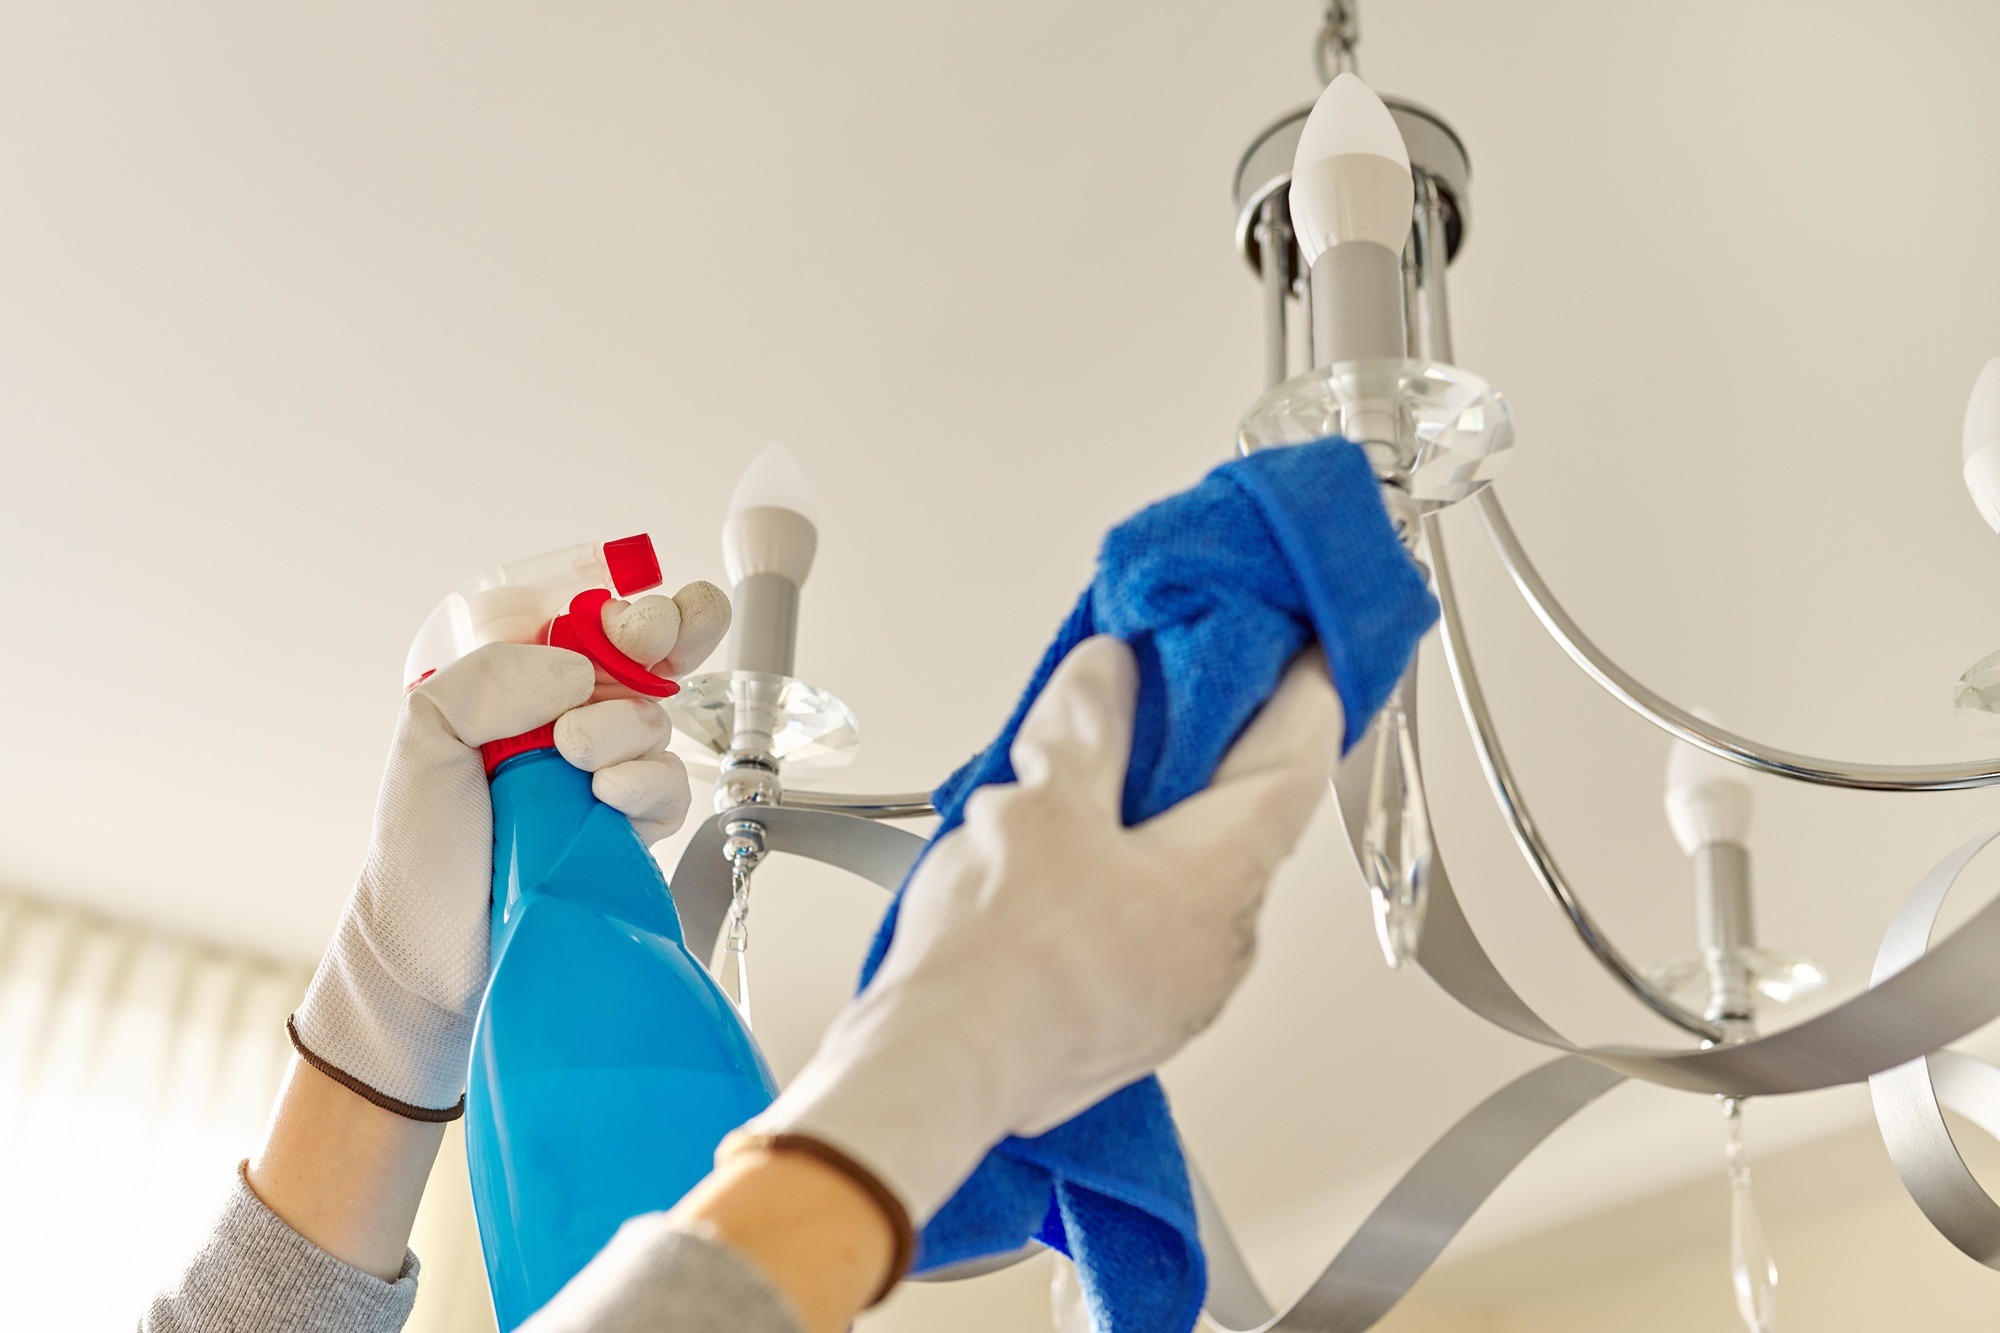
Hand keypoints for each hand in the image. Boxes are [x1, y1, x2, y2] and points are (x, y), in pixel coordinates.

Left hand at [289, 584, 728, 1117]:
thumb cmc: (420, 850)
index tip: (637, 625)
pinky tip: (608, 801)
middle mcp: (567, 721)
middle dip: (662, 644)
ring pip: (656, 722)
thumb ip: (493, 676)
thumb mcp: (427, 733)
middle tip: (645, 651)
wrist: (432, 956)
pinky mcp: (630, 831)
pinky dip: (645, 784)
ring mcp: (602, 776)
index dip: (632, 612)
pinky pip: (668, 786)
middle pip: (652, 657)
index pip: (592, 622)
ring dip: (625, 729)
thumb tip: (578, 671)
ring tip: (577, 761)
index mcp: (519, 686)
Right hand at [740, 634, 1341, 1223]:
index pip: (1296, 762)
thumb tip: (1110, 673)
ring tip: (1099, 772)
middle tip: (1183, 694)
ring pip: (1189, 878)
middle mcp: (1221, 943)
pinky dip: (1126, 878)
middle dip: (1213, 755)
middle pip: (1243, 821)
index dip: (1302, 695)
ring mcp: (1179, 992)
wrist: (940, 1072)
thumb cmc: (999, 956)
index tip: (1307, 650)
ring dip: (1159, 822)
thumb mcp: (1044, 802)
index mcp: (1224, 879)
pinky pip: (1148, 927)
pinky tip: (1067, 858)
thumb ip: (1089, 727)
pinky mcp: (1129, 1023)